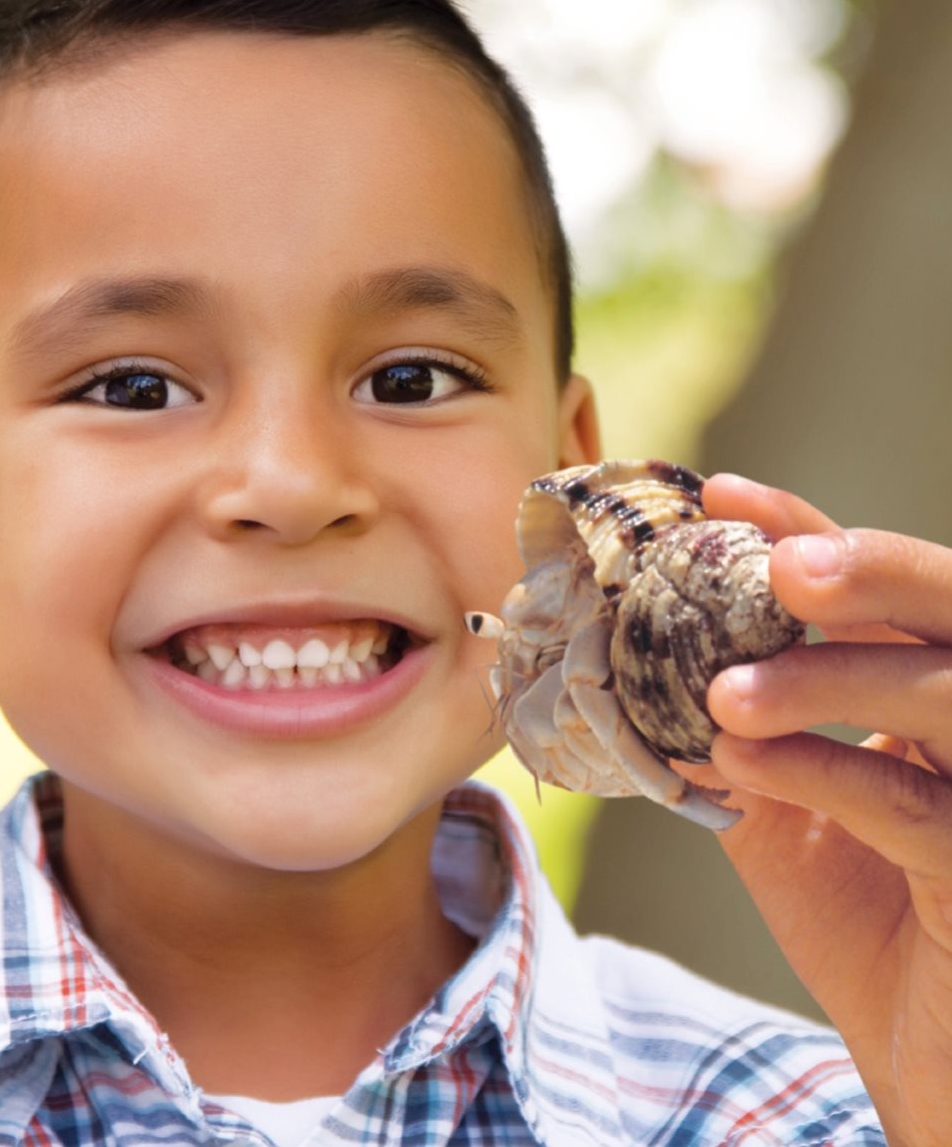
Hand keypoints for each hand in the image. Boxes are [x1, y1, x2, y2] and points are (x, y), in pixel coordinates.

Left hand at [699, 473, 951, 1146]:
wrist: (924, 1056)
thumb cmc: (866, 920)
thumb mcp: (783, 815)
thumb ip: (731, 740)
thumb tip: (632, 672)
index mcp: (928, 690)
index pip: (878, 589)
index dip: (808, 532)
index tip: (721, 497)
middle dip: (870, 570)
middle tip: (779, 566)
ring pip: (948, 693)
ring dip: (832, 679)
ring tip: (725, 695)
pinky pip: (919, 805)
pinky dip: (828, 772)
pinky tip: (743, 764)